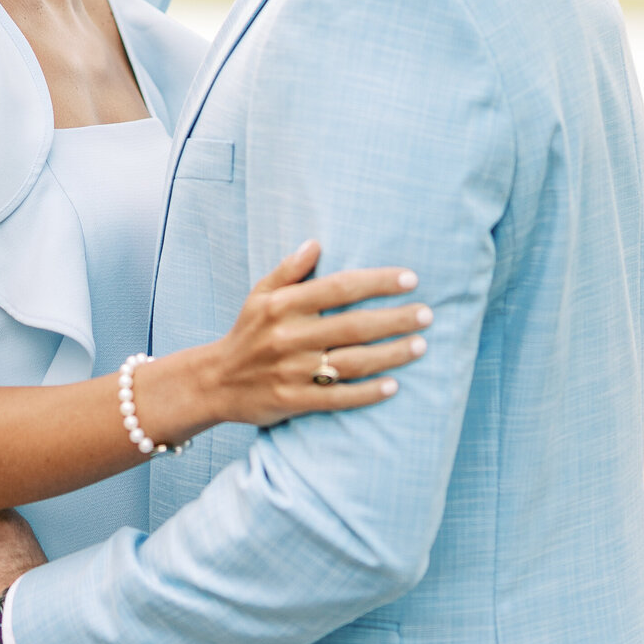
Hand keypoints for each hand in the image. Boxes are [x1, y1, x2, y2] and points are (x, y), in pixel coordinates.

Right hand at [201, 243, 431, 427]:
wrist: (216, 382)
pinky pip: (339, 397)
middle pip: (354, 325)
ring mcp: (293, 370)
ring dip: (391, 355)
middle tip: (427, 314)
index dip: (378, 282)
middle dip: (395, 319)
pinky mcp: (294, 400)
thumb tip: (317, 243)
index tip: (411, 278)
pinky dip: (368, 393)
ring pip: (352, 362)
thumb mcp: (260, 294)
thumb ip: (289, 269)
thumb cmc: (247, 332)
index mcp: (283, 305)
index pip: (340, 287)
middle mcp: (289, 336)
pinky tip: (394, 385)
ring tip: (421, 346)